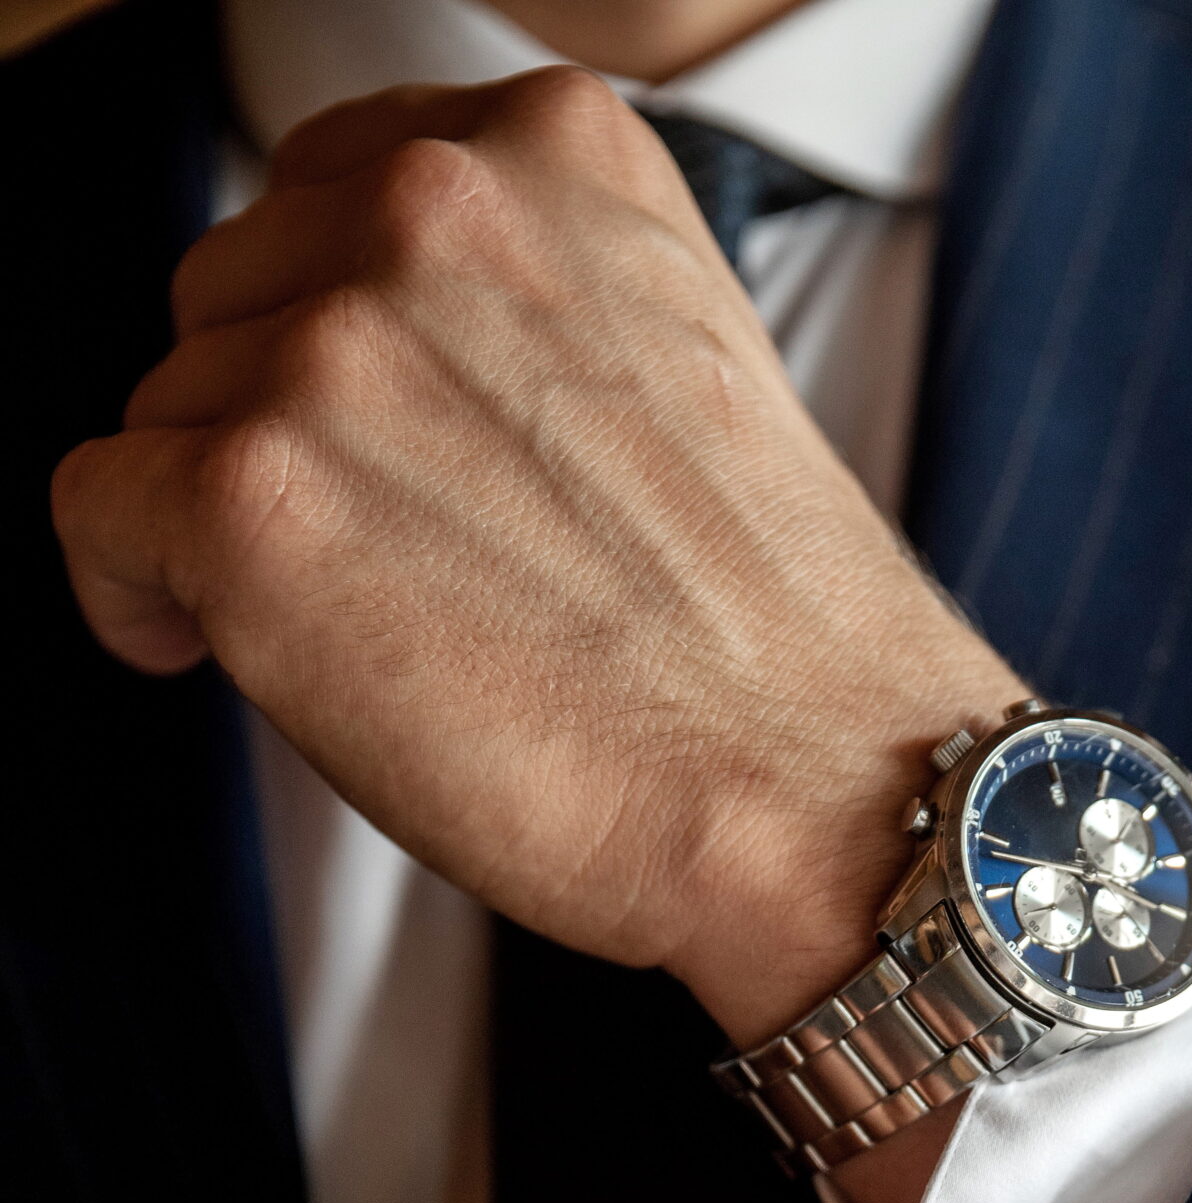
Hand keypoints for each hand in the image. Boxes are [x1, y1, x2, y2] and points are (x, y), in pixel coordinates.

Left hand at [49, 70, 1020, 1047]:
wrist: (820, 790)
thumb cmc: (762, 634)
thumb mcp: (666, 358)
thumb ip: (516, 303)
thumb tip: (364, 351)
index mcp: (553, 149)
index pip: (336, 188)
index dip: (334, 328)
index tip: (366, 428)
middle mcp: (433, 209)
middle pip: (236, 288)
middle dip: (282, 420)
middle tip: (386, 555)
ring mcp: (335, 349)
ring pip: (171, 403)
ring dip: (232, 515)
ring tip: (364, 623)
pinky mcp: (252, 499)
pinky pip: (98, 509)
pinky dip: (137, 592)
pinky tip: (215, 649)